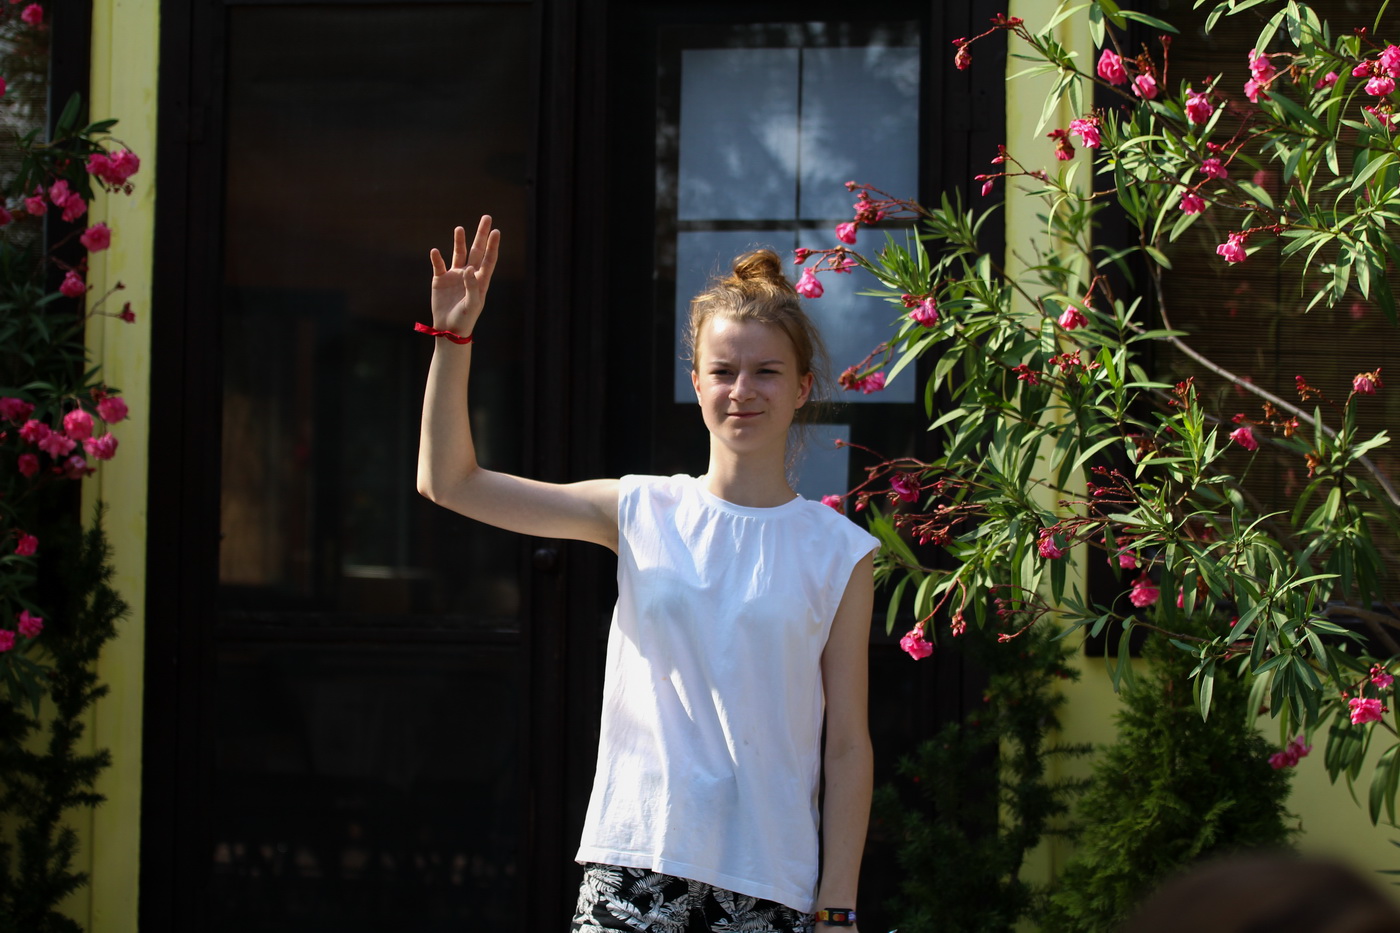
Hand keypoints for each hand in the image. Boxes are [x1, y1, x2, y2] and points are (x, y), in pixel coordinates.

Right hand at [429, 215, 499, 335]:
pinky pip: (438, 265)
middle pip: (476, 250)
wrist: (449, 329)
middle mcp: (468, 274)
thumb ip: (472, 286)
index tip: (496, 232)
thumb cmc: (465, 319)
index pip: (488, 259)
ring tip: (460, 229)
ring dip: (459, 241)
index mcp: (480, 280)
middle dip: (481, 235)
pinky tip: (435, 252)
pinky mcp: (440, 279)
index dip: (492, 245)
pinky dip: (437, 258)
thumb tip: (468, 268)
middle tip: (487, 218)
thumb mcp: (472, 304)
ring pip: (458, 254)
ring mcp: (454, 276)